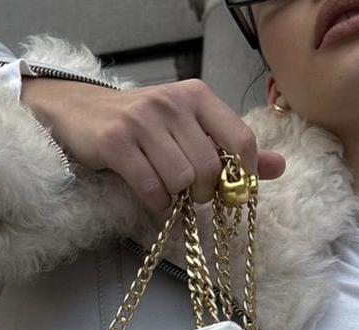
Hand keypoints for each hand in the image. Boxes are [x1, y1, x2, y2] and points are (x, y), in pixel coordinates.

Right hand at [20, 76, 285, 213]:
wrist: (80, 111)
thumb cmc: (142, 126)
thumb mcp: (189, 128)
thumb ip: (231, 148)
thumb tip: (278, 167)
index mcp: (198, 96)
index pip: (240, 140)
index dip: (241, 175)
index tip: (227, 189)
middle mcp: (173, 103)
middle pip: (209, 167)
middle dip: (203, 192)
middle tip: (190, 194)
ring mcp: (143, 121)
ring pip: (181, 180)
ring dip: (177, 199)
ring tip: (167, 192)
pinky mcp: (116, 142)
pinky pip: (152, 189)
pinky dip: (156, 203)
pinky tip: (151, 197)